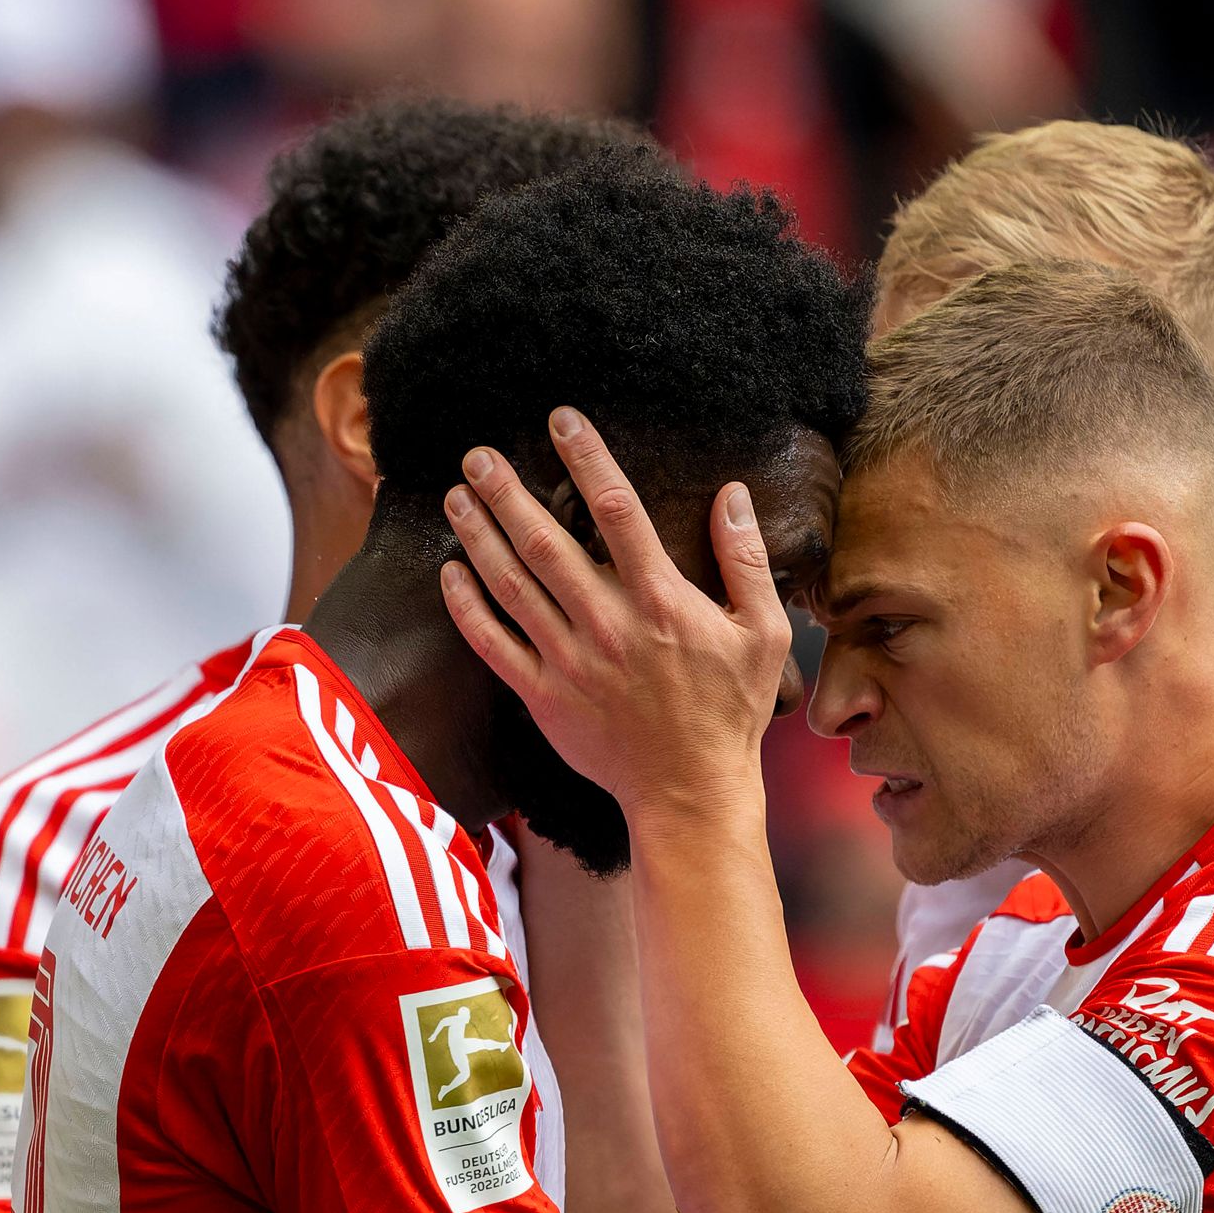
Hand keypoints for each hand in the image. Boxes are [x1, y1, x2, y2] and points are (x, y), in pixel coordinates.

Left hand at [438, 412, 782, 817]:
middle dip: (507, 493)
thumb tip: (733, 494)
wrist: (691, 792)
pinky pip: (494, 645)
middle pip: (547, 543)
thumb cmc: (731, 712)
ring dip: (479, 537)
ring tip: (455, 498)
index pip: (620, 511)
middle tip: (477, 454)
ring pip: (513, 587)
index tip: (562, 420)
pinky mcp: (544, 697)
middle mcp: (609, 624)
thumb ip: (746, 560)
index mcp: (661, 601)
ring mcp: (571, 661)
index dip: (587, 459)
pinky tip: (450, 573)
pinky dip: (468, 608)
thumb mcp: (762, 633)